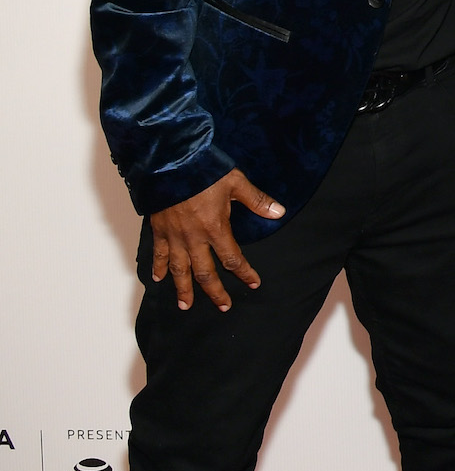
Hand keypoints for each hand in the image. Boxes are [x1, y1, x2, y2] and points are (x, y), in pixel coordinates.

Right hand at [147, 169, 283, 310]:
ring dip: (183, 289)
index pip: (232, 259)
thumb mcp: (236, 183)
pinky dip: (159, 267)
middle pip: (205, 273)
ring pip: (180, 270)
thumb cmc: (203, 171)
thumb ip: (257, 201)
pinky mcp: (159, 230)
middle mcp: (194, 238)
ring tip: (186, 306)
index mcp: (215, 228)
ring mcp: (174, 236)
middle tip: (223, 306)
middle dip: (215, 292)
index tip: (253, 283)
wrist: (170, 164)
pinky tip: (159, 279)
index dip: (244, 273)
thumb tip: (279, 213)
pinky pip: (159, 254)